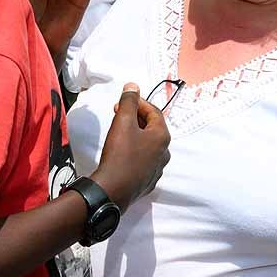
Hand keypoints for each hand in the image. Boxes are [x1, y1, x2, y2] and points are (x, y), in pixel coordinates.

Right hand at [91, 83, 170, 211]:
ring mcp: (157, 169)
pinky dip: (134, 151)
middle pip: (152, 128)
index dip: (139, 102)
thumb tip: (133, 86)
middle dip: (136, 118)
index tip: (123, 100)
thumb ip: (129, 102)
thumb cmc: (119, 154)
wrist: (112, 190)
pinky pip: (143, 160)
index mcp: (162, 137)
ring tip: (119, 131)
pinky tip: (122, 152)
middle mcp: (164, 153)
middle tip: (118, 113)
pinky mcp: (147, 181)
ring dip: (135, 134)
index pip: (154, 112)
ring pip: (148, 145)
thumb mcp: (122, 122)